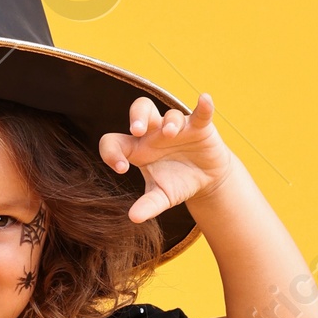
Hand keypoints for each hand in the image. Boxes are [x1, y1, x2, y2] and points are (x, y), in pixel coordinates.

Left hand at [97, 93, 234, 224]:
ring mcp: (177, 127)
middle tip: (137, 130)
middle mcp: (154, 132)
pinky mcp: (199, 126)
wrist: (205, 179)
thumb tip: (134, 218)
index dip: (112, 153)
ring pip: (170, 115)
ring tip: (170, 133)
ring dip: (170, 122)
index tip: (122, 169)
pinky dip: (204, 106)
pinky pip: (200, 113)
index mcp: (137, 148)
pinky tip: (205, 99)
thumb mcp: (162, 197)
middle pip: (140, 110)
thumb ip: (148, 205)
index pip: (115, 141)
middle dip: (137, 117)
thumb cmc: (177, 183)